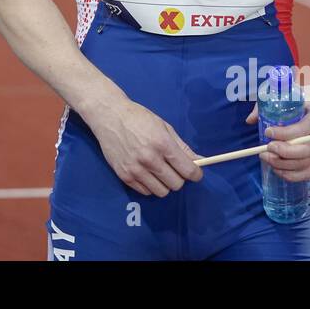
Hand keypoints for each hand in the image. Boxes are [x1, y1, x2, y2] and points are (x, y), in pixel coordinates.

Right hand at [84, 97, 202, 196]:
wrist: (109, 116)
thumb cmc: (139, 118)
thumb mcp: (164, 127)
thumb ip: (182, 147)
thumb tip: (200, 161)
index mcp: (162, 144)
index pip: (188, 171)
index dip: (196, 174)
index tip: (195, 173)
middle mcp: (150, 159)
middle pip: (176, 184)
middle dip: (180, 178)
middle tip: (174, 169)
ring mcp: (135, 169)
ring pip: (162, 192)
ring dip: (165, 184)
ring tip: (160, 171)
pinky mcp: (124, 176)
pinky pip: (146, 192)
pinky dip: (150, 186)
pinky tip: (147, 173)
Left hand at [246, 97, 309, 182]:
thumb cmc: (305, 101)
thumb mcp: (290, 96)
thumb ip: (269, 105)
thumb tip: (250, 120)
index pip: (304, 128)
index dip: (286, 133)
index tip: (268, 132)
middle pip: (308, 150)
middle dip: (285, 152)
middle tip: (267, 148)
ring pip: (306, 164)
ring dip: (284, 165)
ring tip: (266, 157)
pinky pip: (307, 174)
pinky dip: (291, 175)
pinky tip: (277, 169)